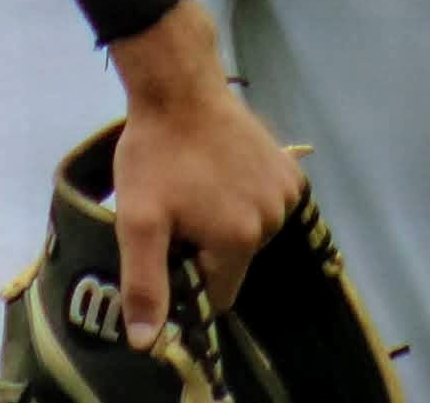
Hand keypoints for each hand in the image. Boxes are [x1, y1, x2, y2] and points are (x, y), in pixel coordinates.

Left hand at [102, 4, 301, 342]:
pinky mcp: (290, 170)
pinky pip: (266, 205)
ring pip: (250, 234)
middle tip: (178, 210)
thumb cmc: (155, 153)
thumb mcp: (138, 220)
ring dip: (226, 222)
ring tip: (197, 185)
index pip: (217, 294)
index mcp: (238, 241)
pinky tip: (222, 171)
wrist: (179, 85)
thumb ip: (145, 284)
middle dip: (206, 248)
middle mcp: (272, 221)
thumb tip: (146, 343)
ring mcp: (286, 193)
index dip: (189, 278)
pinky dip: (246, 198)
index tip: (170, 246)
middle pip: (234, 263)